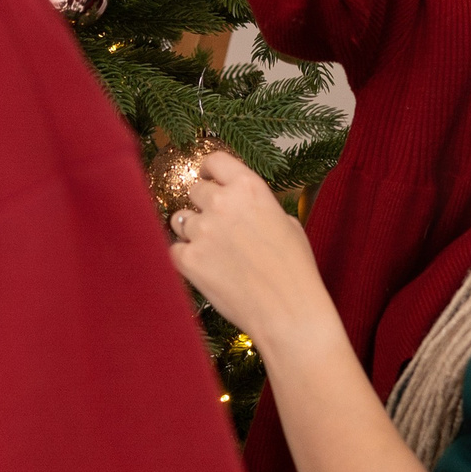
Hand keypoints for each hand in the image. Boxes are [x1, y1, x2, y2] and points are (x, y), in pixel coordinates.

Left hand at [167, 150, 340, 358]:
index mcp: (249, 188)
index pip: (215, 160)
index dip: (209, 169)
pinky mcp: (188, 260)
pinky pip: (175, 249)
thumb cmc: (295, 269)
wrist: (288, 311)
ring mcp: (202, 231)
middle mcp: (221, 203)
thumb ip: (257, 205)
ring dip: (193, 231)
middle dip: (203, 204)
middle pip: (194, 190)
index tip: (207, 177)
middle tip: (217, 226)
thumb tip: (240, 204)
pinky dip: (186, 257)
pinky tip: (207, 268)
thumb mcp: (286, 222)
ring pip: (180, 219)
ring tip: (215, 252)